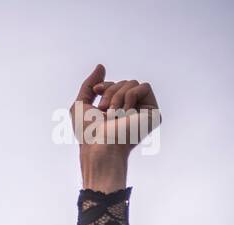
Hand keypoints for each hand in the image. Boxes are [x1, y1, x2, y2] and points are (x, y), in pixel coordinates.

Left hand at [70, 64, 160, 188]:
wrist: (100, 147)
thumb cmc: (88, 133)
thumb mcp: (80, 105)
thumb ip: (88, 85)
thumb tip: (101, 66)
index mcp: (117, 111)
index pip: (116, 86)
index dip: (105, 86)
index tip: (96, 92)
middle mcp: (131, 112)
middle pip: (124, 82)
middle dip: (111, 91)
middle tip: (104, 111)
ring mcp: (143, 113)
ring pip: (133, 83)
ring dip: (118, 95)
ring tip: (113, 115)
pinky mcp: (153, 114)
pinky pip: (144, 87)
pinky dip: (131, 96)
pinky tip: (126, 113)